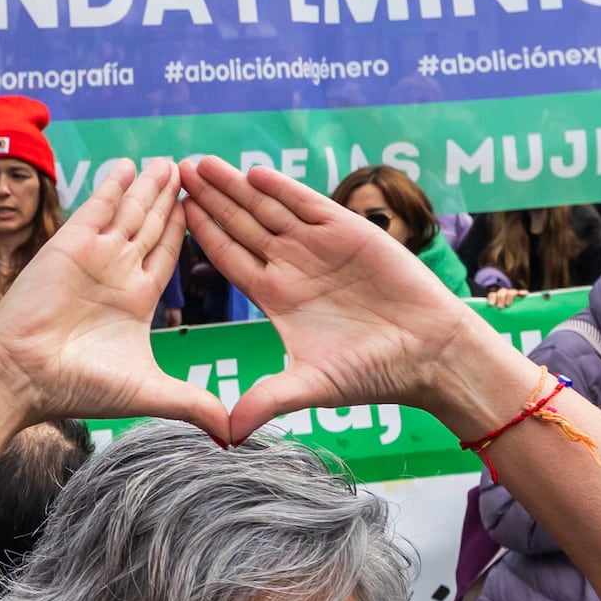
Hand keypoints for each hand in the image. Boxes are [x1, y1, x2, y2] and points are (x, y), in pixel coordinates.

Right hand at [0, 156, 219, 439]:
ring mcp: (93, 256)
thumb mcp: (149, 392)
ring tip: (168, 161)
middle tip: (193, 171)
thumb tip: (235, 434)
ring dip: (148, 186)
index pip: (165, 256)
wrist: (22, 376)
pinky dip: (114, 184)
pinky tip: (130, 164)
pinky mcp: (71, 243)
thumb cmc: (77, 386)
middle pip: (150, 226)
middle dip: (170, 199)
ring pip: (129, 211)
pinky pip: (98, 206)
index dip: (184, 232)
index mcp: (134, 301)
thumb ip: (194, 403)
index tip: (205, 208)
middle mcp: (114, 274)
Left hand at [179, 156, 521, 442]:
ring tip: (202, 164)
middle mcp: (292, 266)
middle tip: (175, 171)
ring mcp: (318, 246)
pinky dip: (283, 189)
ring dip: (236, 186)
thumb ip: (269, 401)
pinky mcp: (348, 232)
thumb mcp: (313, 387)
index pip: (229, 257)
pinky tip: (254, 173)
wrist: (429, 353)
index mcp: (275, 297)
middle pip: (240, 225)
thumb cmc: (374, 373)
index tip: (171, 213)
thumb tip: (228, 436)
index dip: (202, 234)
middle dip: (209, 199)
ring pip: (268, 208)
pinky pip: (308, 204)